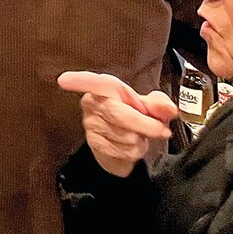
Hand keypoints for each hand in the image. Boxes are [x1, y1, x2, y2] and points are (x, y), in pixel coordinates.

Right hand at [58, 70, 179, 177]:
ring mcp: (91, 125)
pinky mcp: (95, 144)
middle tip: (161, 130)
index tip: (63, 81)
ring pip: (125, 135)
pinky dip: (135, 152)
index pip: (93, 83)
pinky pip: (123, 150)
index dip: (79, 81)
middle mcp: (92, 104)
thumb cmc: (134, 118)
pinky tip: (131, 146)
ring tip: (138, 136)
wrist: (123, 146)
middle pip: (118, 113)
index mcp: (104, 89)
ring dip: (141, 140)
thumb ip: (160, 104)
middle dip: (146, 125)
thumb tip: (168, 108)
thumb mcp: (149, 108)